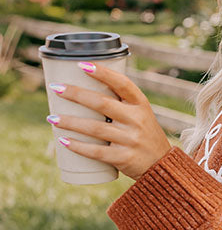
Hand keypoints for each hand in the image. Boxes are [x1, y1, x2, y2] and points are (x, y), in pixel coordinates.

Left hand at [46, 62, 172, 180]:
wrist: (162, 165)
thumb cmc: (144, 134)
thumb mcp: (140, 114)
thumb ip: (119, 103)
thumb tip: (83, 89)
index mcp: (141, 104)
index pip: (122, 83)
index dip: (102, 73)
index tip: (82, 65)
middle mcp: (137, 120)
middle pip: (102, 103)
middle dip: (76, 94)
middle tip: (56, 88)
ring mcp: (131, 140)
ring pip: (95, 128)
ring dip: (70, 122)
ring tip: (52, 118)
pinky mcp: (124, 158)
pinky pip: (96, 152)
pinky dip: (78, 146)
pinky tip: (64, 141)